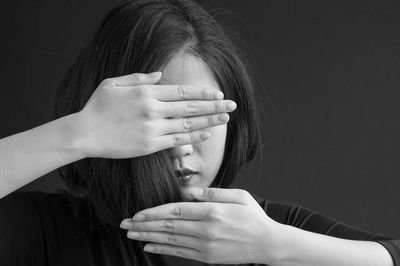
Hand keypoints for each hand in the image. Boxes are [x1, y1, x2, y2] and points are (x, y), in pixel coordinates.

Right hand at [75, 72, 236, 157]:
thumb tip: (159, 75)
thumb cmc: (98, 107)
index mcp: (146, 92)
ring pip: (188, 124)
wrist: (84, 133)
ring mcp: (152, 128)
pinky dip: (194, 137)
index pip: (182, 91)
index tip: (218, 93)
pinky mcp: (149, 145)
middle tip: (232, 106)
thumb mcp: (114, 83)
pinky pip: (177, 140)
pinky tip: (207, 134)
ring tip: (225, 119)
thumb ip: (138, 78)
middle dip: (214, 105)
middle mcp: (153, 109)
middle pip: (190, 106)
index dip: (202, 92)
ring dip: (209, 121)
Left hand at [120, 187, 282, 264]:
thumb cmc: (253, 216)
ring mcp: (206, 246)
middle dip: (144, 225)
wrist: (268, 244)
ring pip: (170, 240)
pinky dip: (162, 249)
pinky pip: (180, 253)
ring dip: (148, 237)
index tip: (137, 213)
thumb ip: (212, 192)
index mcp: (212, 211)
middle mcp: (206, 230)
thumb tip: (189, 190)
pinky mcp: (207, 257)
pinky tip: (149, 246)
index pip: (176, 211)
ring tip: (131, 234)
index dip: (153, 213)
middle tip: (124, 224)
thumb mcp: (238, 195)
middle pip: (168, 227)